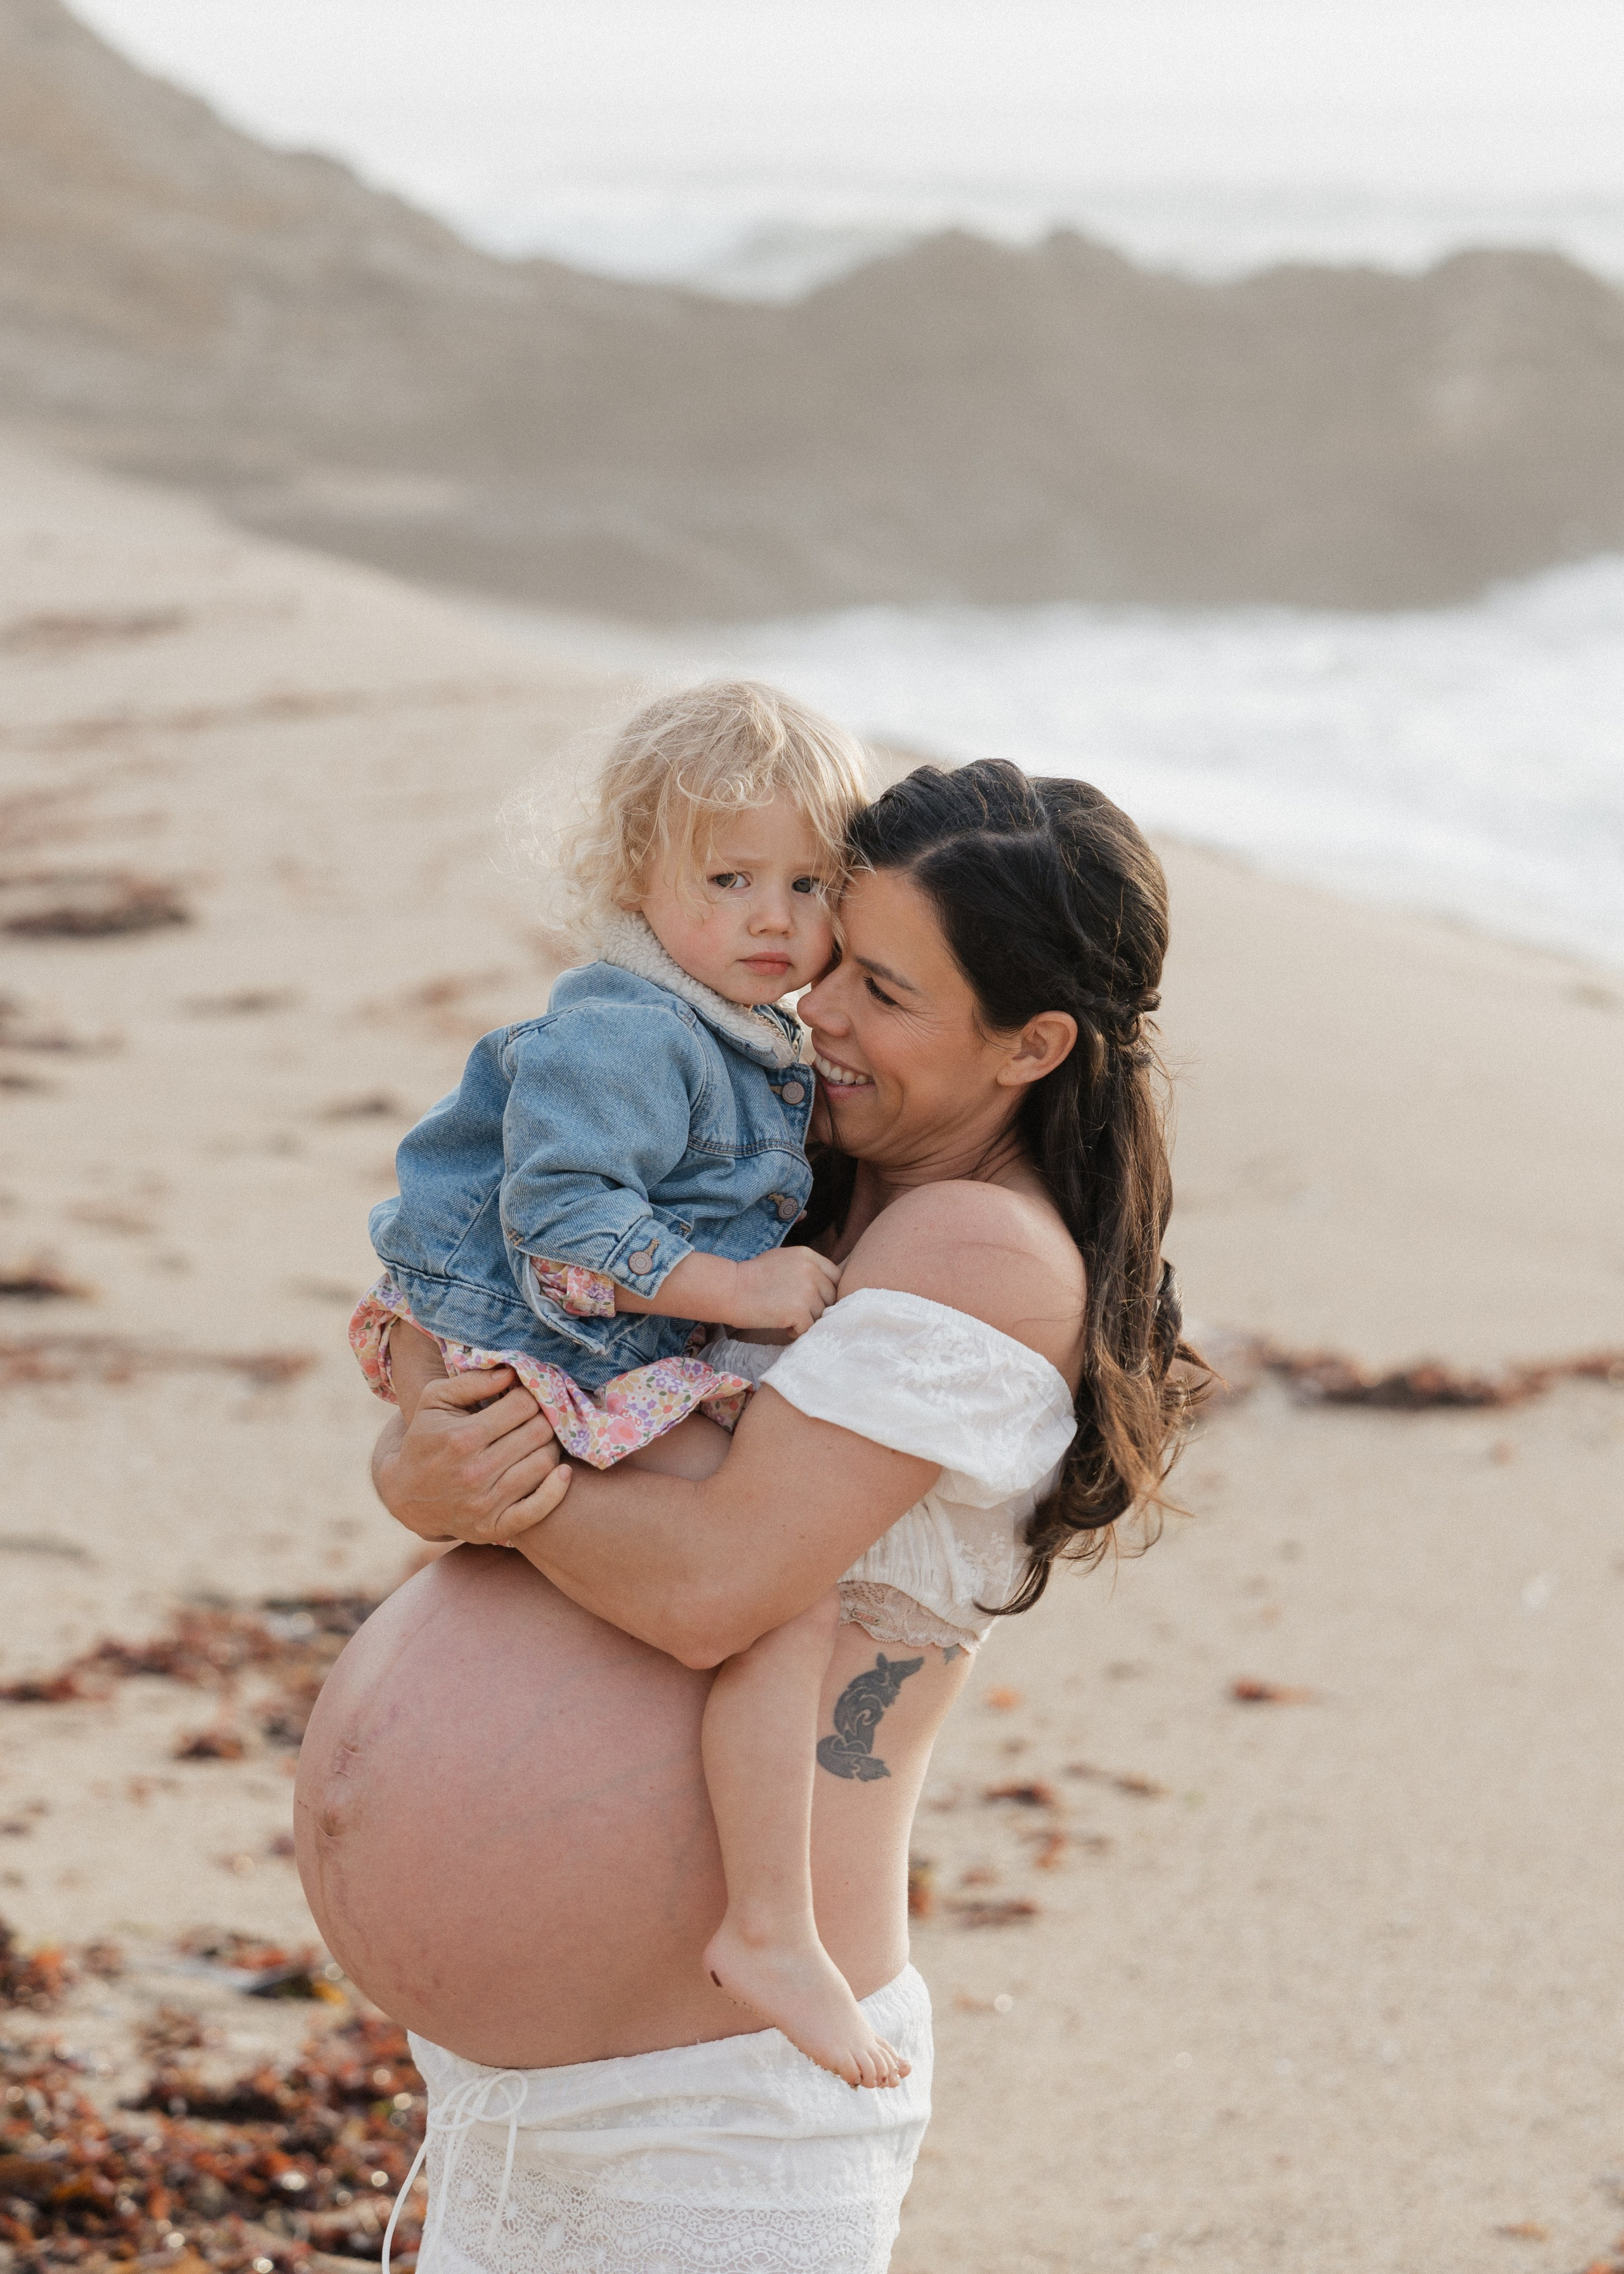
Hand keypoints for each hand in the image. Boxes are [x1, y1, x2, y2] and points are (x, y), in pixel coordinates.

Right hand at [371, 1366, 572, 1545]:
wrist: (405, 1494)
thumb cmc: (426, 1439)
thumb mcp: (434, 1401)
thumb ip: (471, 1382)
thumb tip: (511, 1373)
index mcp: (463, 1437)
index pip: (523, 1406)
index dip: (531, 1395)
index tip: (528, 1396)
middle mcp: (475, 1471)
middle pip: (539, 1433)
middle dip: (543, 1418)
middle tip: (539, 1416)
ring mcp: (485, 1503)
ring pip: (544, 1463)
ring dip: (550, 1447)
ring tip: (539, 1440)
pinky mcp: (494, 1527)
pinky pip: (539, 1509)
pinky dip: (556, 1490)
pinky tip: (562, 1472)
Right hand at [728, 1247, 841, 1337]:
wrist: (730, 1289)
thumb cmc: (751, 1276)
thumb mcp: (783, 1259)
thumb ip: (806, 1268)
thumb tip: (825, 1286)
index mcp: (809, 1256)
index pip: (836, 1277)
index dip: (828, 1291)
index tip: (815, 1300)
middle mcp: (811, 1271)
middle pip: (832, 1297)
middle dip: (818, 1308)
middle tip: (797, 1312)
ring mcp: (807, 1291)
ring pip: (821, 1314)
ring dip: (807, 1320)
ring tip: (786, 1318)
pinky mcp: (799, 1311)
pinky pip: (809, 1328)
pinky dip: (797, 1331)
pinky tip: (783, 1326)